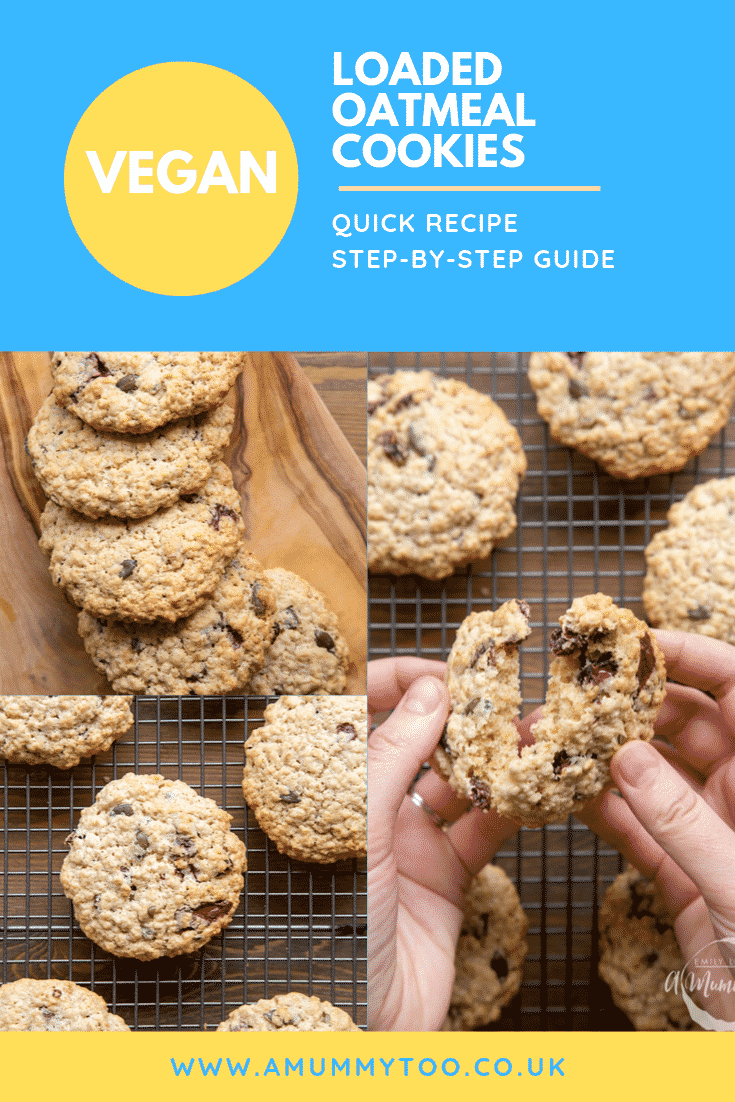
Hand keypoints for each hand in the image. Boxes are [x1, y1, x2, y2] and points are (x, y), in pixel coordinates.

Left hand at [368, 657, 518, 1030]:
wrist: (355, 1022)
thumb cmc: (333, 923)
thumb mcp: (356, 826)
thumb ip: (392, 756)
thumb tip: (431, 692)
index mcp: (337, 786)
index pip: (365, 711)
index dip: (402, 681)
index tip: (449, 669)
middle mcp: (371, 808)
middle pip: (422, 742)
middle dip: (464, 716)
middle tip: (508, 695)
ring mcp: (410, 843)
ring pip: (461, 781)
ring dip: (497, 755)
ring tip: (536, 732)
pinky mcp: (446, 879)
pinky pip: (485, 829)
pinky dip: (514, 805)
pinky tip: (538, 784)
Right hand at [574, 630, 734, 1023]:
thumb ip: (680, 820)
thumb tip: (623, 759)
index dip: (694, 656)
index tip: (638, 642)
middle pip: (685, 722)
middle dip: (631, 702)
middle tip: (579, 690)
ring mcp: (709, 830)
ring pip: (650, 772)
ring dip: (604, 753)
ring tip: (558, 736)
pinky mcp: (679, 872)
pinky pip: (633, 825)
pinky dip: (598, 807)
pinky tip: (564, 791)